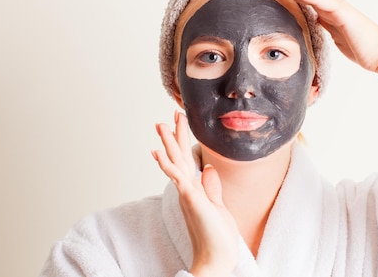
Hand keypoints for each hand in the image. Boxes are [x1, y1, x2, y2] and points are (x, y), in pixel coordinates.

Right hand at [153, 112, 238, 276]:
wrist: (215, 262)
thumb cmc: (217, 238)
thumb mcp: (218, 207)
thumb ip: (212, 188)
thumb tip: (208, 169)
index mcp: (195, 189)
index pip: (187, 159)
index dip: (185, 139)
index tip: (182, 121)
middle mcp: (188, 189)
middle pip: (179, 156)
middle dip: (176, 134)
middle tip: (171, 114)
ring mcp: (188, 194)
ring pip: (175, 163)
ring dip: (168, 143)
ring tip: (161, 125)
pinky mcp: (191, 200)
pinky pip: (178, 179)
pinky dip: (168, 165)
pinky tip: (159, 153)